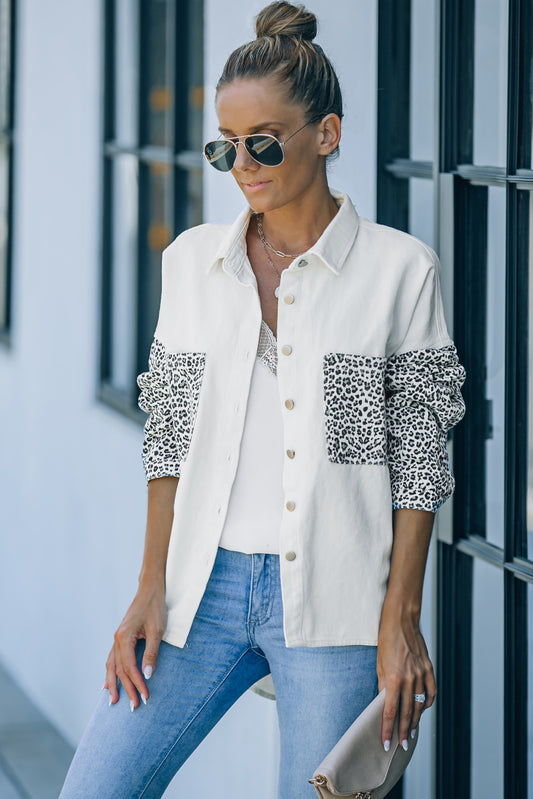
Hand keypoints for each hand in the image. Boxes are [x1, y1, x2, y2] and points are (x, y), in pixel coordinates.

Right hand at [104, 585, 166, 709]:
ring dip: (113, 684)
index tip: (145, 697)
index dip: (137, 684)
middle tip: (134, 707)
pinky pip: (112, 658)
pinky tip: (107, 682)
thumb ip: (152, 653)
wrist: (150, 589)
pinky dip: (110, 672)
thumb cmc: (155, 607)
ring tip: (112, 701)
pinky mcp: (120, 637)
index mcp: (124, 637)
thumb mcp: (157, 630)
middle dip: (126, 689)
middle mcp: (117, 639)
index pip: (129, 668)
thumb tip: (148, 675)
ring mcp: (117, 638)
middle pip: (119, 670)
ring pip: (111, 666)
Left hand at [377, 603, 436, 751]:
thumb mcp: (379, 663)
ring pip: (419, 705)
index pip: (389, 711)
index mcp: (393, 678)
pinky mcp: (429, 669)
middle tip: (401, 746)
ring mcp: (421, 674)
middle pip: (406, 713)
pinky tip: (422, 711)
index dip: (387, 729)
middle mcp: (409, 679)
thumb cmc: (386, 639)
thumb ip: (383, 685)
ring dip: (415, 722)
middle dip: (402, 732)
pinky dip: (427, 704)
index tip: (385, 743)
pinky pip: (431, 692)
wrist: (402, 620)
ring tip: (410, 734)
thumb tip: (383, 703)